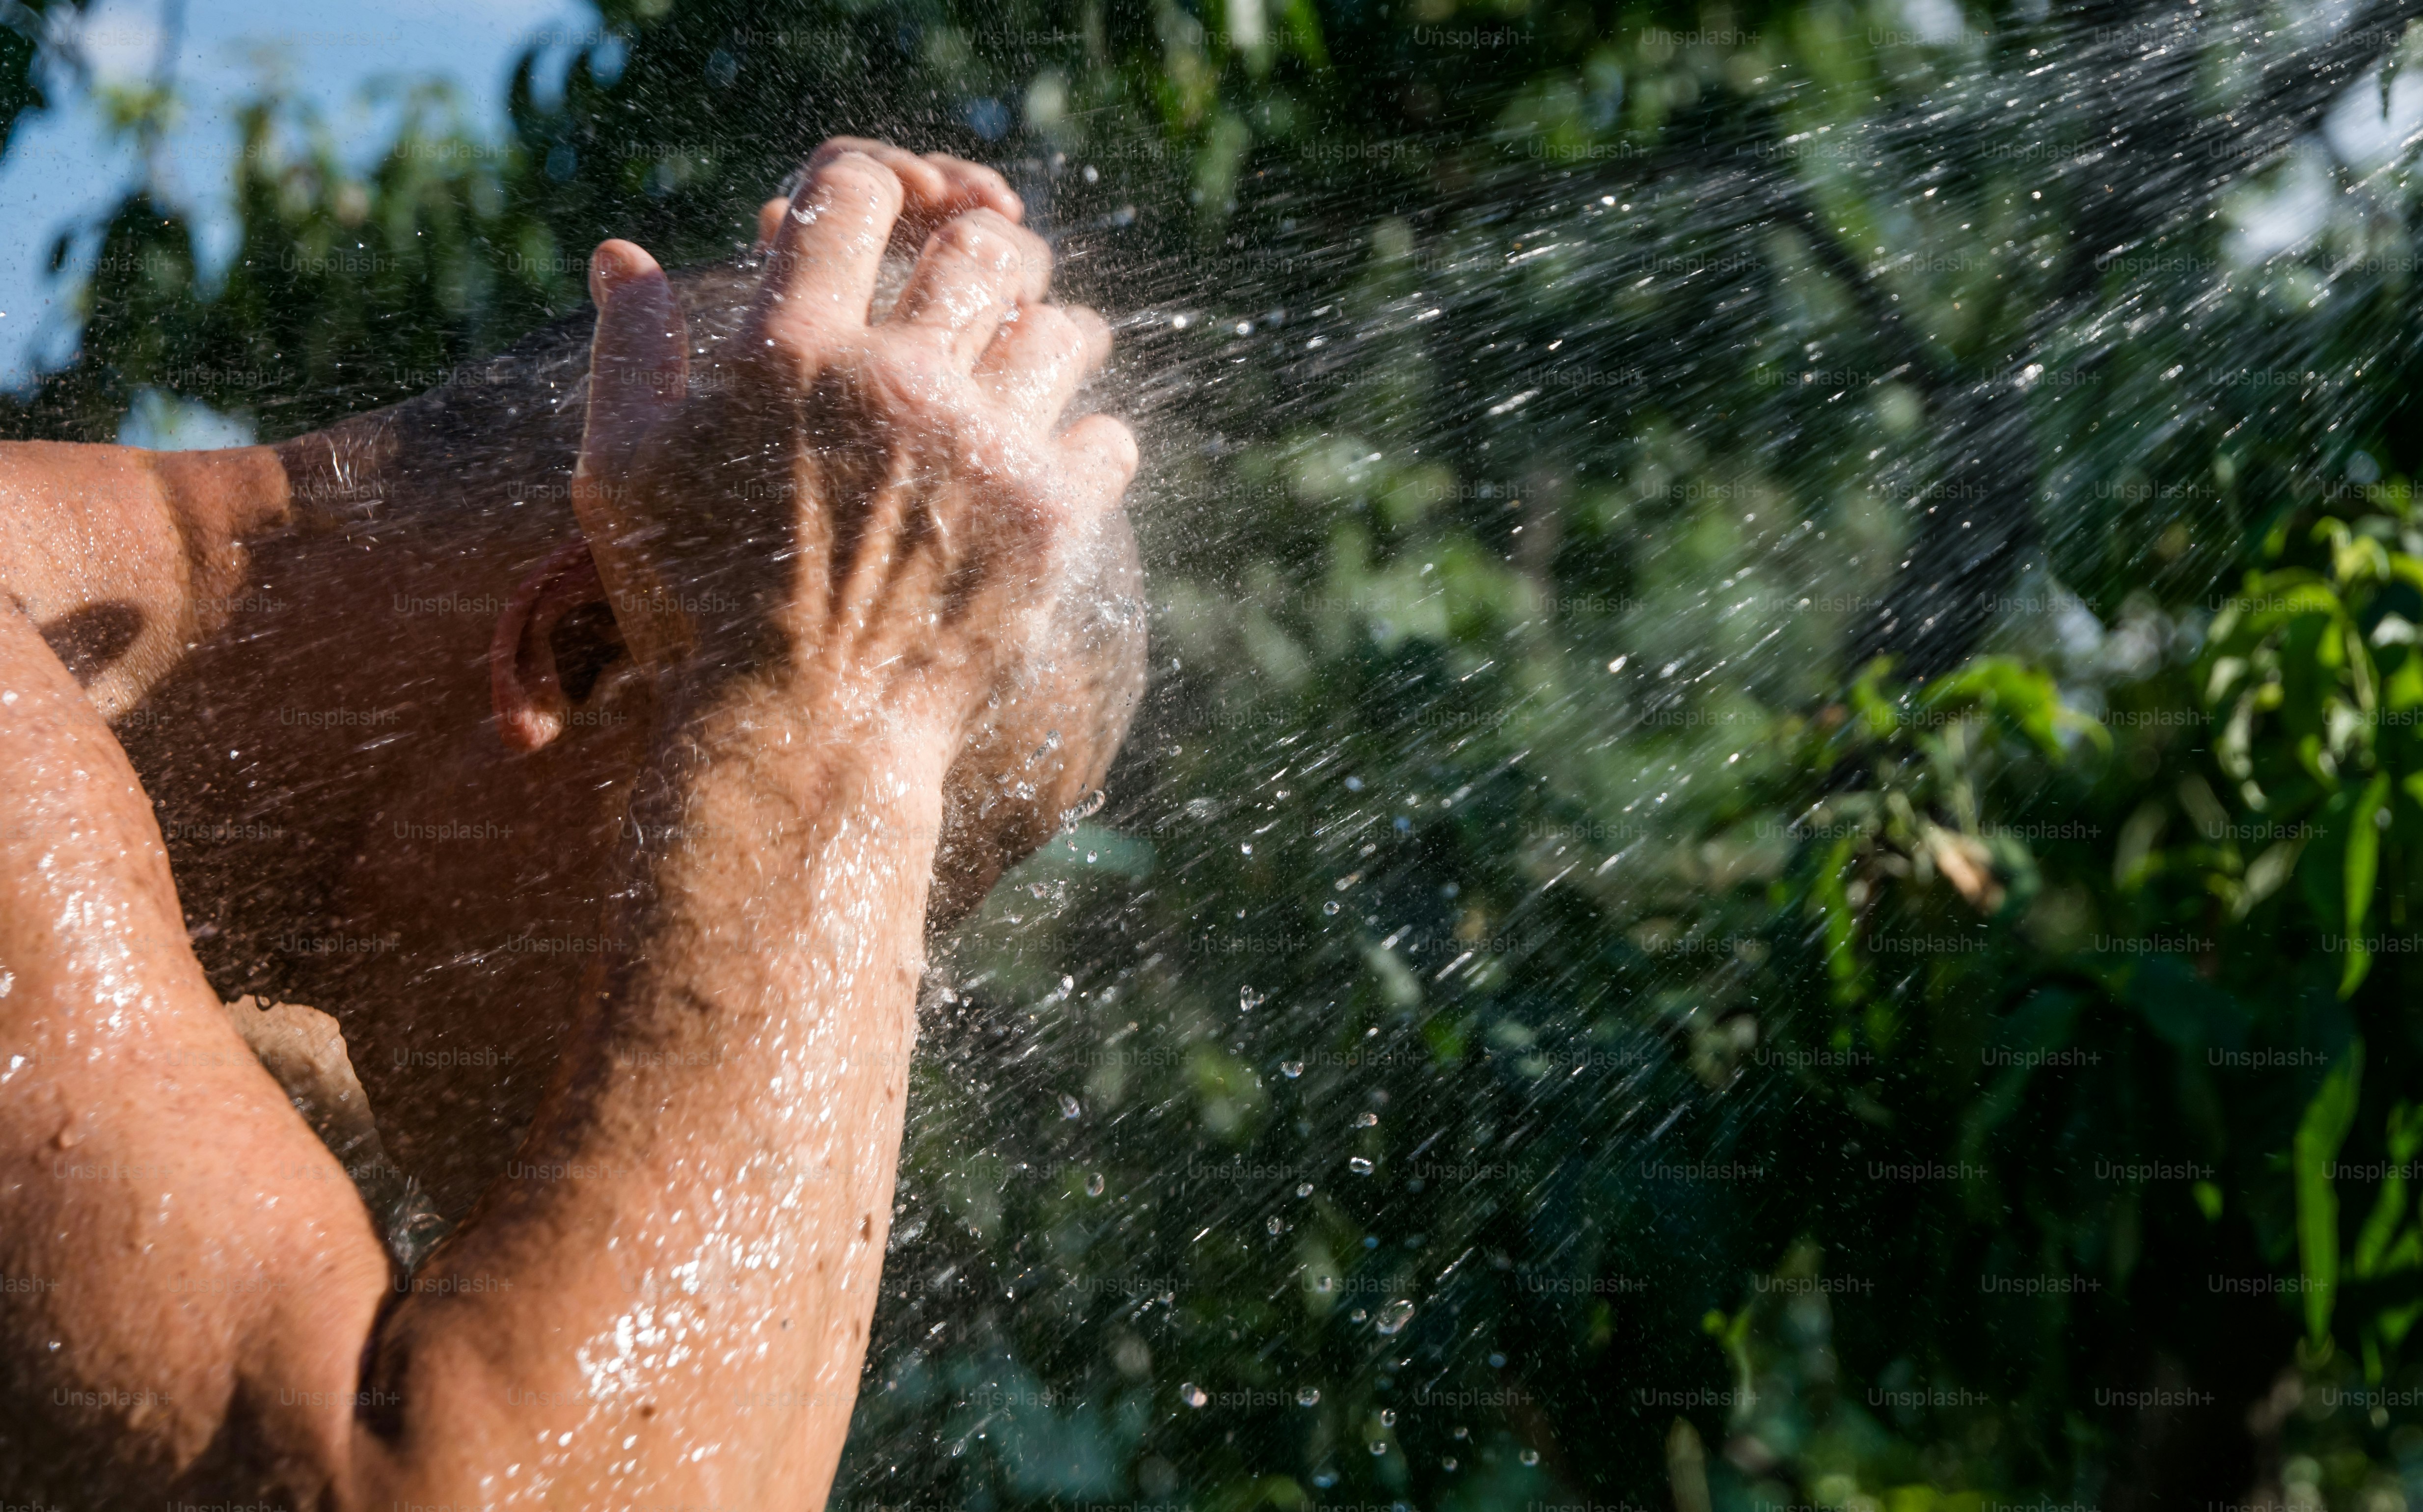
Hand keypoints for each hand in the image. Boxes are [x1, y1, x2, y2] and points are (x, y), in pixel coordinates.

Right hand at [567, 144, 1137, 748]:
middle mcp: (894, 378)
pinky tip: (1066, 463)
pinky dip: (1093, 444)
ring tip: (1046, 357)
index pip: (853, 191)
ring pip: (1063, 331)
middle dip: (990, 251)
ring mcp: (982, 445)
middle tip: (994, 284)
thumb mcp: (623, 476)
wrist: (797, 738)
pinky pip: (1110, 438)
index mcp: (788, 348)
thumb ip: (629, 355)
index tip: (895, 216)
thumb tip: (620, 257)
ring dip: (1056, 337)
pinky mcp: (1050, 518)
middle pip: (982, 248)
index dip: (877, 184)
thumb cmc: (696, 610)